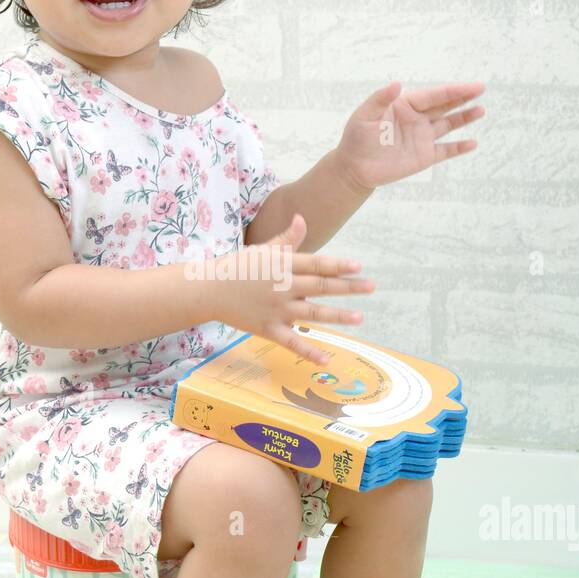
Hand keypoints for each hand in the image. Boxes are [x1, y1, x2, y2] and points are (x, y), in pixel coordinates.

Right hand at [211, 213, 373, 365]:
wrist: (208, 290)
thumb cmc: (238, 267)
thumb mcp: (262, 250)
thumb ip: (286, 239)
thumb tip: (302, 218)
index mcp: (281, 266)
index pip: (315, 264)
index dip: (337, 265)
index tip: (358, 266)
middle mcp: (282, 287)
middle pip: (319, 287)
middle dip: (347, 287)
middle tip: (370, 287)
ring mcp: (276, 310)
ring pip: (312, 314)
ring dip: (337, 316)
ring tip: (359, 317)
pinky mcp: (268, 329)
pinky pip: (293, 342)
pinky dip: (310, 352)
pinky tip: (328, 359)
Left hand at [334, 80, 485, 193]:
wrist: (354, 168)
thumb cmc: (356, 138)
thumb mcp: (364, 115)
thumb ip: (380, 99)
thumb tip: (396, 83)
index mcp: (405, 106)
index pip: (432, 96)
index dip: (452, 91)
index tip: (471, 86)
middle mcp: (417, 119)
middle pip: (444, 106)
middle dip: (462, 97)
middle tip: (481, 89)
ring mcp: (422, 137)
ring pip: (448, 125)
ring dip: (464, 118)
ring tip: (481, 110)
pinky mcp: (424, 156)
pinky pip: (445, 150)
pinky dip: (458, 147)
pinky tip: (472, 143)